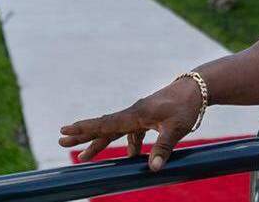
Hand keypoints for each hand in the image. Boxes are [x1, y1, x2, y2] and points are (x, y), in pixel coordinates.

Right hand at [59, 78, 201, 170]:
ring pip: (116, 131)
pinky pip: (133, 132)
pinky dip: (129, 144)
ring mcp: (141, 115)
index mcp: (135, 114)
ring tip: (84, 156)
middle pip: (104, 127)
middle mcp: (134, 114)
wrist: (197, 89)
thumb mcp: (176, 128)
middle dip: (83, 135)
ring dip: (101, 142)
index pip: (106, 124)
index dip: (85, 129)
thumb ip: (163, 148)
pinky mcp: (149, 118)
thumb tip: (153, 168)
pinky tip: (132, 156)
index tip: (65, 130)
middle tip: (61, 140)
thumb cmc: (186, 106)